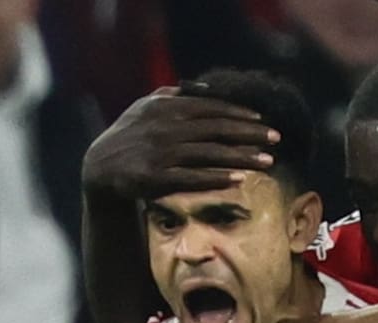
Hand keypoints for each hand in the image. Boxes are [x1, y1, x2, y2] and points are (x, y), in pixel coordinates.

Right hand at [81, 86, 279, 199]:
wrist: (101, 167)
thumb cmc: (132, 135)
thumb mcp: (148, 107)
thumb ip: (175, 94)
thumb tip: (206, 87)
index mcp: (166, 107)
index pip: (210, 108)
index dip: (239, 113)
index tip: (263, 119)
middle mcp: (165, 127)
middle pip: (216, 129)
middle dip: (249, 133)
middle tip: (276, 138)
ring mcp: (161, 153)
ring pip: (209, 154)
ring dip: (241, 157)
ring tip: (267, 161)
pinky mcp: (156, 177)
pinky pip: (192, 177)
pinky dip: (216, 178)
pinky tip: (239, 180)